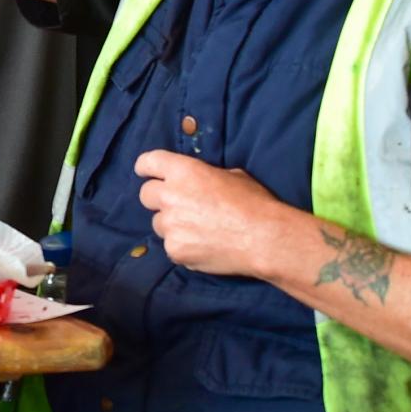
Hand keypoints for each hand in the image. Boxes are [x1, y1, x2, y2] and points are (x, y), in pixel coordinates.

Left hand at [132, 149, 292, 278]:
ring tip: (198, 230)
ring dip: (172, 225)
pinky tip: (204, 247)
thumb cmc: (254, 203)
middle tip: (177, 206)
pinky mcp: (174, 249)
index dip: (146, 168)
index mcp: (183, 171)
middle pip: (146, 195)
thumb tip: (198, 182)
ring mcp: (170, 225)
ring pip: (158, 223)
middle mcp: (170, 196)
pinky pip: (171, 246)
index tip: (146, 173)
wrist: (264, 238)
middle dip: (159, 199)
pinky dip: (183, 246)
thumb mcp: (232, 176)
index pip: (148, 162)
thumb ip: (204, 176)